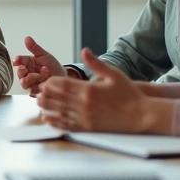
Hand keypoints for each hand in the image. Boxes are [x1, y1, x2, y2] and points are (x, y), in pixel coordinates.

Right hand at [11, 36, 66, 95]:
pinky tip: (44, 82)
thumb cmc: (52, 66)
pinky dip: (38, 86)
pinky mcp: (36, 92)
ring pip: (25, 83)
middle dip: (20, 71)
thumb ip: (34, 48)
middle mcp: (28, 74)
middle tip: (23, 68)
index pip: (20, 61)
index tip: (17, 60)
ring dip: (29, 79)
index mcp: (28, 63)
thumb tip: (27, 38)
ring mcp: (32, 83)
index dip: (17, 61)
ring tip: (37, 75)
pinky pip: (33, 91)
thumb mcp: (44, 55)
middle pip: (20, 74)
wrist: (63, 77)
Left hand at [36, 48, 166, 132]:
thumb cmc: (129, 94)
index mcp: (88, 90)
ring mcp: (85, 118)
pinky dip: (55, 123)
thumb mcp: (114, 74)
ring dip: (46, 108)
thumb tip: (84, 50)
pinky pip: (66, 126)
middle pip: (57, 98)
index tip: (46, 81)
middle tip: (38, 92)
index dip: (50, 83)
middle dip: (46, 95)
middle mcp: (84, 105)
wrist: (141, 116)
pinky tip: (48, 120)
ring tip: (40, 104)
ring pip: (58, 113)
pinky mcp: (88, 129)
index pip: (62, 85)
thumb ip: (96, 63)